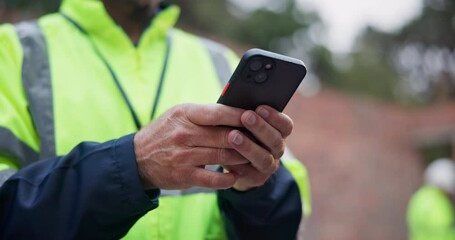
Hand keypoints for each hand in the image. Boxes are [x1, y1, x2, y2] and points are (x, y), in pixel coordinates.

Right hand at [134, 104, 249, 189]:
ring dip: (241, 158)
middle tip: (260, 139)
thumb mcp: (179, 115)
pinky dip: (227, 179)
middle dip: (245, 138)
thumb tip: (236, 112)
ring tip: (252, 157)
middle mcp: (184, 134)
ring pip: (222, 156)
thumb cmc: (165, 132)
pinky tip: (235, 176)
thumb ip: (204, 114)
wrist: (137, 158)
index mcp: (185, 115)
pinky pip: (212, 179)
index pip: (218, 113)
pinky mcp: (184, 175)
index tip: (255, 116)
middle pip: (224, 136)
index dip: (239, 115)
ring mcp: (184, 156)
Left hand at [223, 105, 293, 190]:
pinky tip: (227, 157)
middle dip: (260, 128)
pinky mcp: (257, 179)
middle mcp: (277, 150)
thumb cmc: (239, 134)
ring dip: (249, 146)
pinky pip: (250, 173)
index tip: (261, 107)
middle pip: (275, 140)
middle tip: (246, 116)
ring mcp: (269, 166)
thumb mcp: (243, 123)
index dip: (275, 117)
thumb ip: (245, 113)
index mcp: (279, 133)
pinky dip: (238, 164)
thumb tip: (237, 100)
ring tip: (233, 136)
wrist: (235, 164)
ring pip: (264, 158)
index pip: (285, 125)